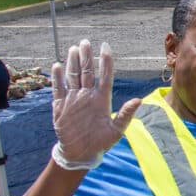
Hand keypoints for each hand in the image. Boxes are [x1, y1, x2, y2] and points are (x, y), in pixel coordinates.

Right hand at [51, 40, 140, 170]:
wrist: (81, 153)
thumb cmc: (101, 142)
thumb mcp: (116, 130)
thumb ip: (125, 114)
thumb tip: (139, 100)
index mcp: (102, 99)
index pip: (104, 76)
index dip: (105, 61)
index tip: (105, 46)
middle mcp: (88, 95)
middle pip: (87, 72)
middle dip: (86, 57)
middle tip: (85, 42)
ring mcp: (74, 99)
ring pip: (73, 76)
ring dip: (73, 63)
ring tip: (73, 49)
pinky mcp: (61, 106)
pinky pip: (58, 89)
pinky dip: (57, 78)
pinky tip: (57, 65)